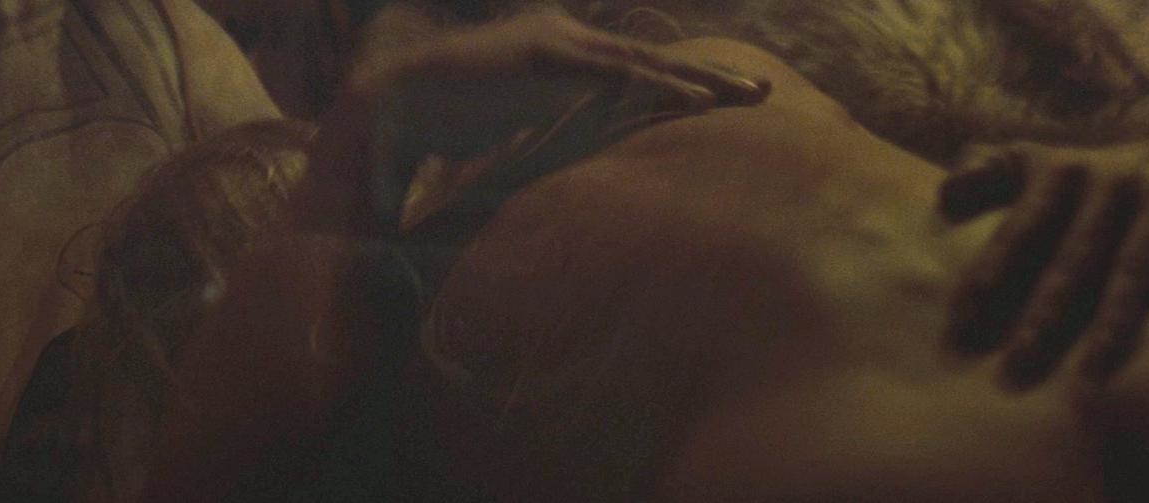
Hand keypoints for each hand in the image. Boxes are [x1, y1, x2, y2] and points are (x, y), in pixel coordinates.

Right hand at [298, 11, 769, 234]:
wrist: (387, 108)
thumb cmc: (437, 126)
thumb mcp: (501, 135)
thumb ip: (533, 141)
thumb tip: (547, 179)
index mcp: (557, 64)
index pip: (630, 74)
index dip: (675, 86)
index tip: (719, 103)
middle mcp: (565, 47)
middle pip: (651, 63)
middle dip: (707, 77)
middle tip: (761, 92)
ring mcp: (559, 48)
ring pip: (648, 63)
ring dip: (703, 80)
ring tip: (754, 95)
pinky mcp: (550, 59)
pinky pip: (619, 75)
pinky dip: (664, 86)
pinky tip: (705, 102)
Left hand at [939, 139, 1148, 388]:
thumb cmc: (1088, 182)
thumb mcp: (1037, 164)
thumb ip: (988, 175)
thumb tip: (945, 194)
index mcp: (1063, 172)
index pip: (1020, 231)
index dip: (990, 276)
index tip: (959, 328)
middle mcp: (1115, 182)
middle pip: (1074, 260)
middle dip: (1044, 316)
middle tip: (1015, 367)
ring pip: (1135, 273)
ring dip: (1114, 326)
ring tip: (1090, 376)